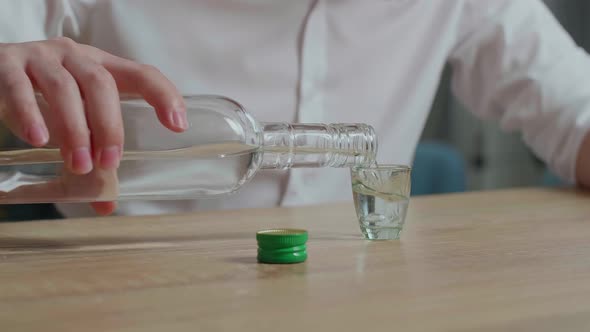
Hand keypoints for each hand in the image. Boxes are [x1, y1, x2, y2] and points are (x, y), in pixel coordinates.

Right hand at [0, 37, 187, 214]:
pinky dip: (30, 114)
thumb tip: (105, 203)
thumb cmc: (42, 97)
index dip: (163, 95)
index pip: (141, 74)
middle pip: (101, 84)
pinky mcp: (5, 64)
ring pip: (63, 87)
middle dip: (109, 126)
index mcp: (99, 67)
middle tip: (109, 164)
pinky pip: (19, 88)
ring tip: (78, 164)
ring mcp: (39, 57)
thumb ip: (90, 153)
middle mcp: (74, 56)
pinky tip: (38, 139)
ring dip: (74, 128)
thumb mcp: (72, 118)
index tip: (178, 126)